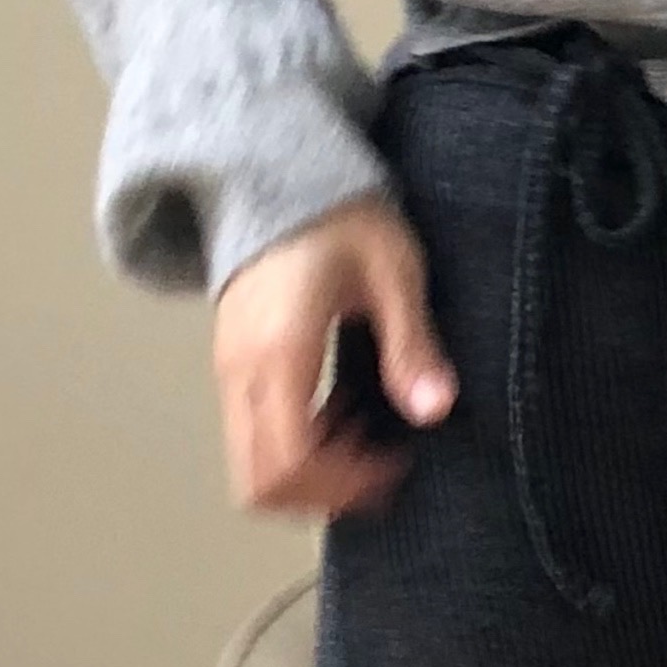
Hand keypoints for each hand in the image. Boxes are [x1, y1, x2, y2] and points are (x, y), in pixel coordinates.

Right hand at [212, 197, 453, 514]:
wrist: (272, 171)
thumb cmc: (337, 214)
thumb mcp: (392, 270)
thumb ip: (411, 343)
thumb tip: (435, 409)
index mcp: (279, 351)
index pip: (290, 462)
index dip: (343, 485)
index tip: (394, 466)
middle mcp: (242, 370)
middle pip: (261, 483)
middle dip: (325, 495)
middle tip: (382, 470)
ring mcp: (230, 371)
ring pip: (252, 468)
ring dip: (312, 476)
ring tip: (369, 444)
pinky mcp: (235, 367)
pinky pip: (256, 437)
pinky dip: (300, 449)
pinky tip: (348, 418)